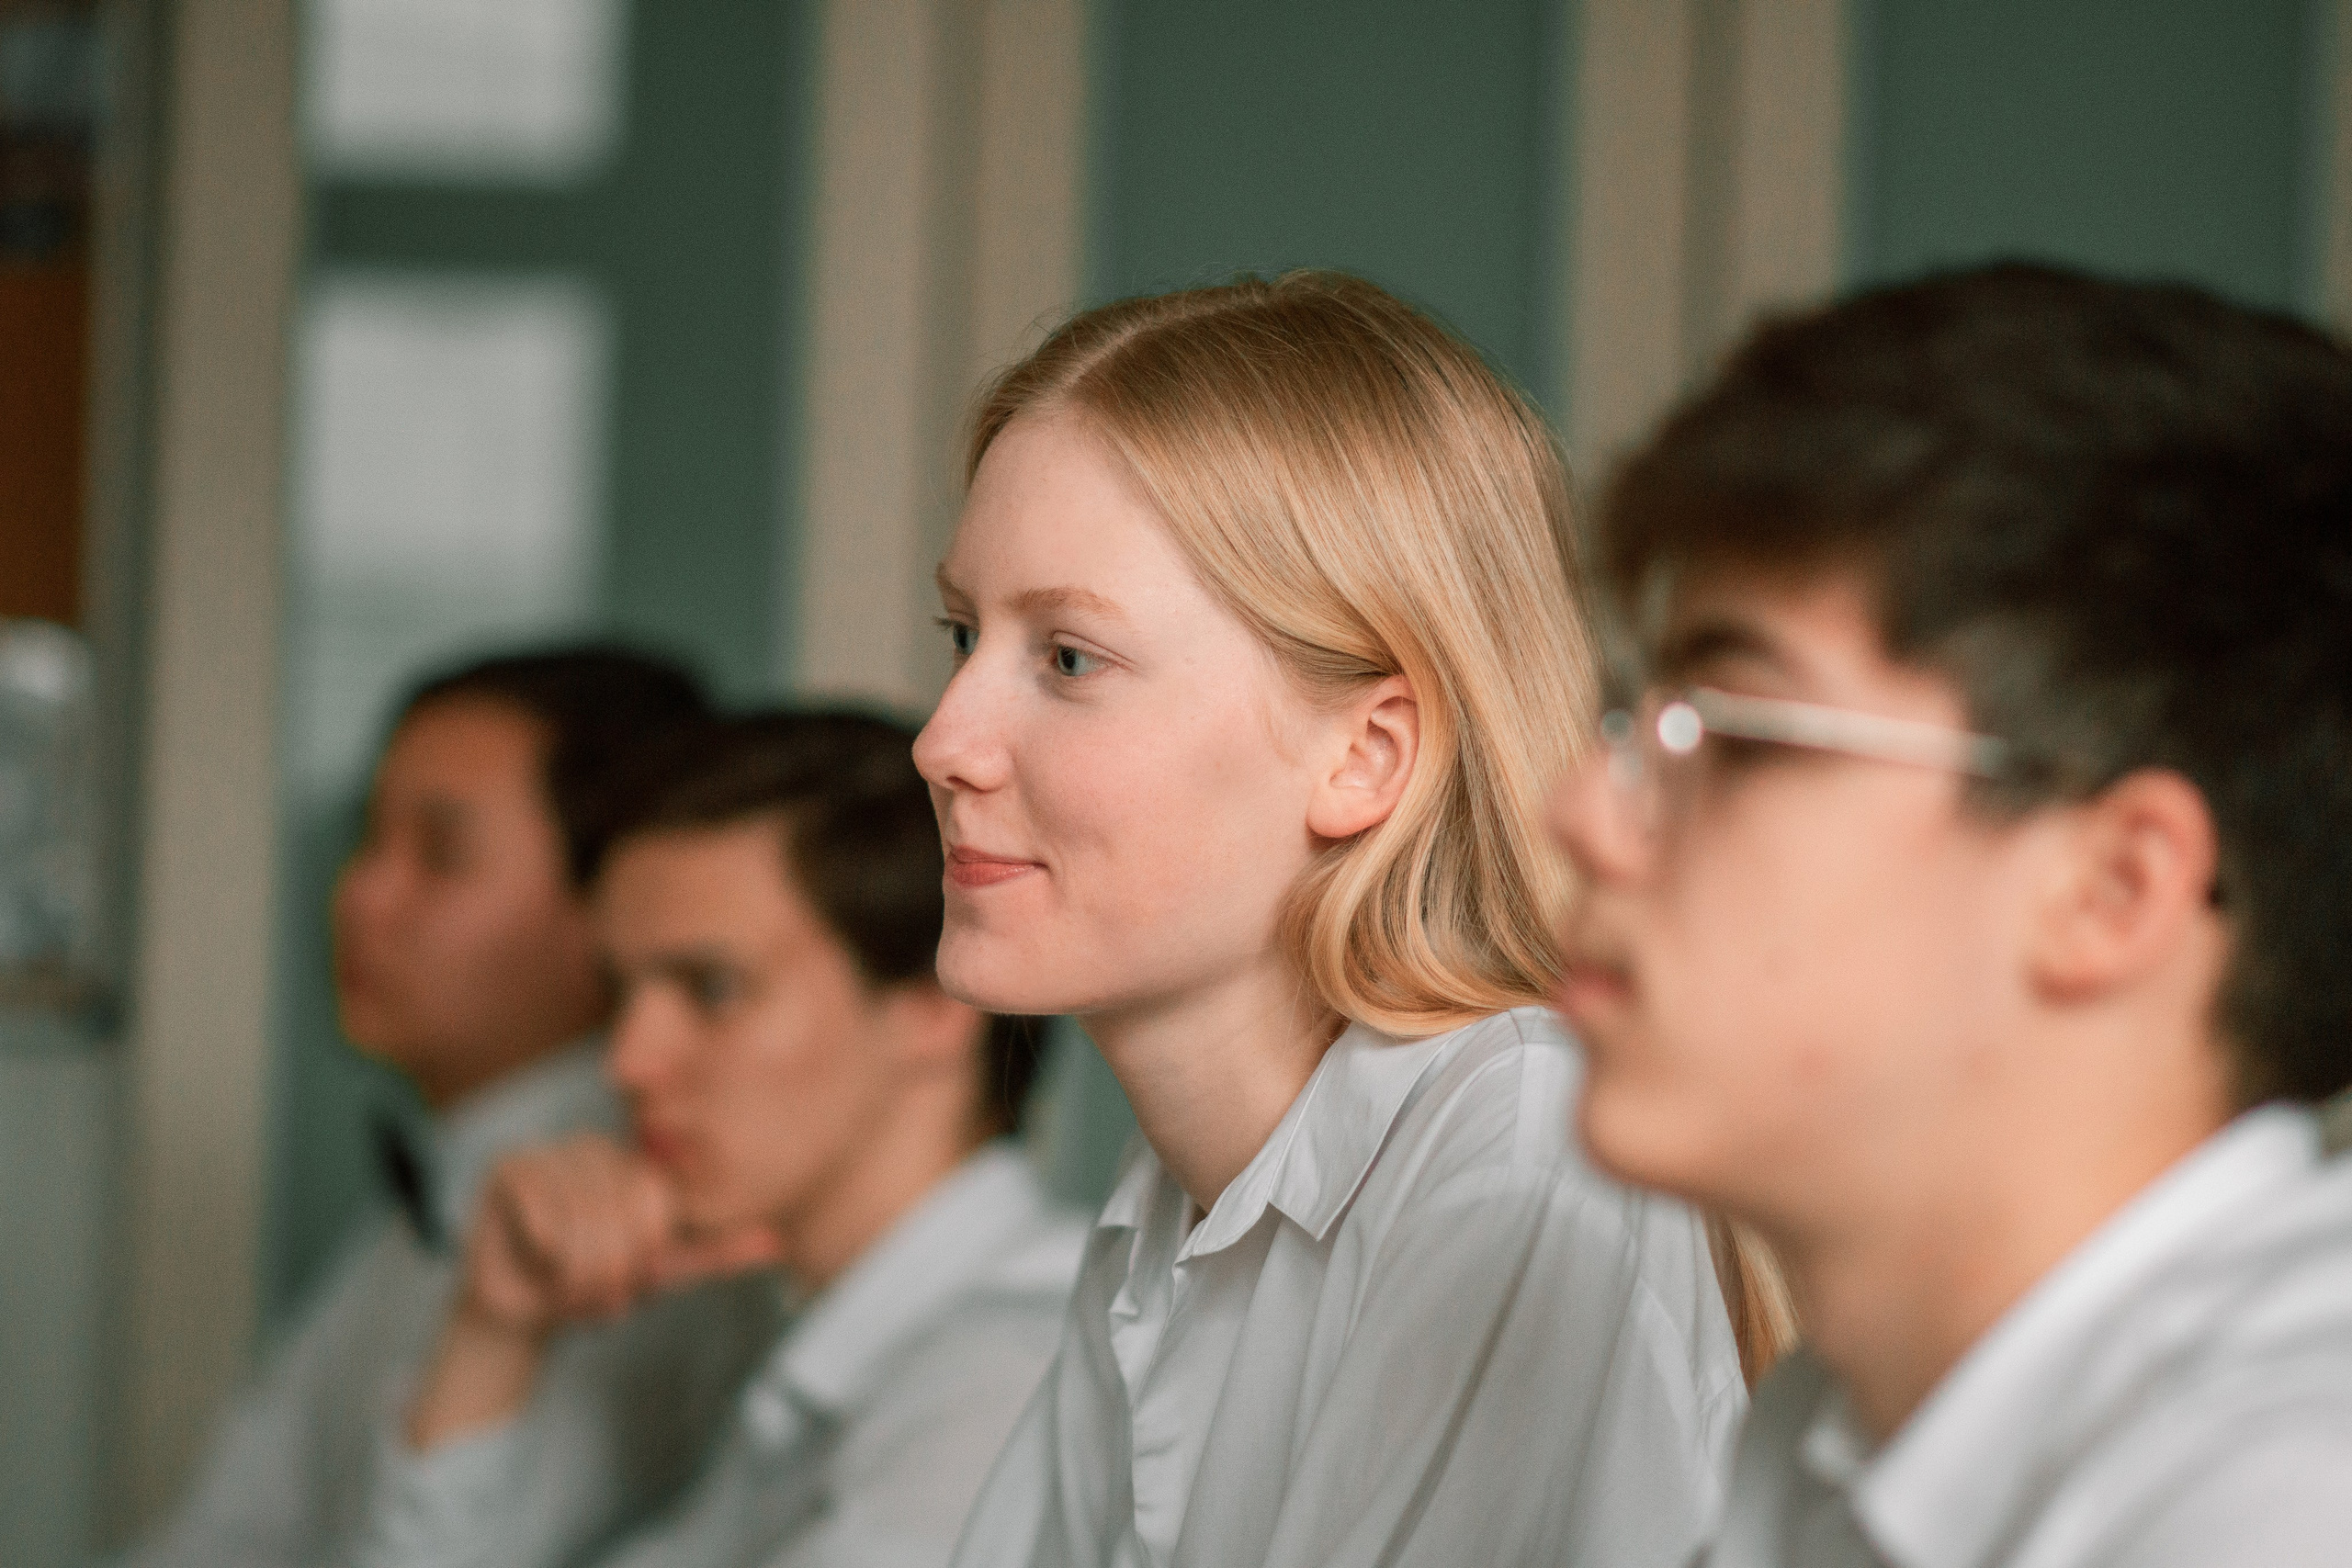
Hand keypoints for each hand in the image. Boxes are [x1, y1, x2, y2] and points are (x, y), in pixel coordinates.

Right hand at [405, 1133, 779, 1449]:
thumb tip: (775, 1242)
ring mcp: (550, 1151)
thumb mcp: (666, 1270)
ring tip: (569, 1289)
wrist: (527, 1310)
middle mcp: (596, 1147)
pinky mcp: (509, 1168)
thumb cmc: (598, 1282)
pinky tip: (537, 1265)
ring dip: (575, 1273)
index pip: (656, 1202)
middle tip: (599, 1297)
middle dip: (609, 1271)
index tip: (635, 1284)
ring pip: (578, 1216)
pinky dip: (543, 1256)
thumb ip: (717, 1252)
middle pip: (618, 1210)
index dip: (645, 1254)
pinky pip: (540, 1214)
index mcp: (637, 1163)